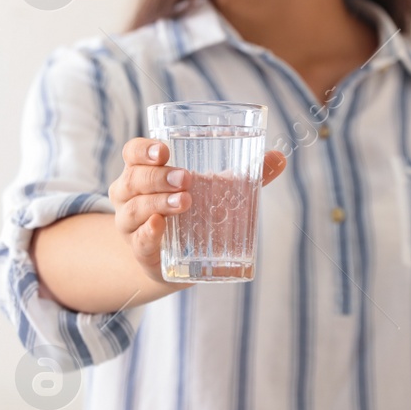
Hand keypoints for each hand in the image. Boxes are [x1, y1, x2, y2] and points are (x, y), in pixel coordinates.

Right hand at [110, 137, 286, 285]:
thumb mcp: (215, 190)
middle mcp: (130, 197)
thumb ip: (245, 175)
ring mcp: (132, 226)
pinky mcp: (142, 252)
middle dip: (158, 177)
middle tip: (187, 178)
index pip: (132, 153)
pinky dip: (148, 233)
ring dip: (158, 202)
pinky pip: (139, 241)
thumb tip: (280, 157)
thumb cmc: (192, 212)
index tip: (165, 150)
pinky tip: (159, 226)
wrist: (177, 259)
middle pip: (133, 180)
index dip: (144, 150)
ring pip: (135, 209)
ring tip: (185, 201)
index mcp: (144, 172)